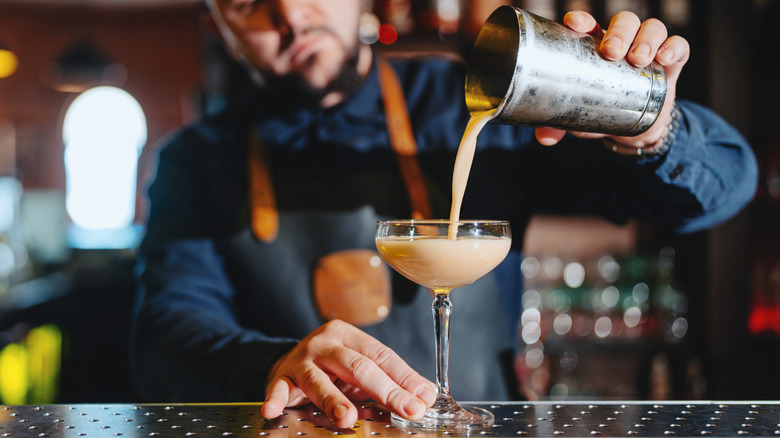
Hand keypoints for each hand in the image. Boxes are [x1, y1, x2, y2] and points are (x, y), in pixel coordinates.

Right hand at [260, 319, 436, 428]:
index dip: (404, 378)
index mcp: (350, 336)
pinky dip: (276, 400)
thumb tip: (425, 396)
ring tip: (348, 418)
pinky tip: (273, 410)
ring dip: (334, 401)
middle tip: (406, 408)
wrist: (287, 361)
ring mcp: (302, 360)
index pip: (382, 356)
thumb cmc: (331, 367)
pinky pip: (278, 389)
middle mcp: (326, 344)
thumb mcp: (359, 366)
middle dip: (385, 390)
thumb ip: (388, 379)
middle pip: (358, 367)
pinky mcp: (281, 377)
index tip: (423, 398)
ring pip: (319, 381)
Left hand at [535, 10, 689, 148]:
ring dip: (647, 39)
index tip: (575, 24)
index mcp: (595, 48)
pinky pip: (679, 46)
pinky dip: (674, 48)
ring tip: (639, 60)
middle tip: (612, 52)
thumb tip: (543, 138)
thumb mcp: (578, 119)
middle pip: (625, 21)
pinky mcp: (672, 64)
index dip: (582, 20)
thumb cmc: (602, 112)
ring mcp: (649, 50)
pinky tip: (665, 59)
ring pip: (653, 27)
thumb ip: (558, 126)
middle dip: (619, 32)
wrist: (635, 131)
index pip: (590, 25)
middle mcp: (623, 42)